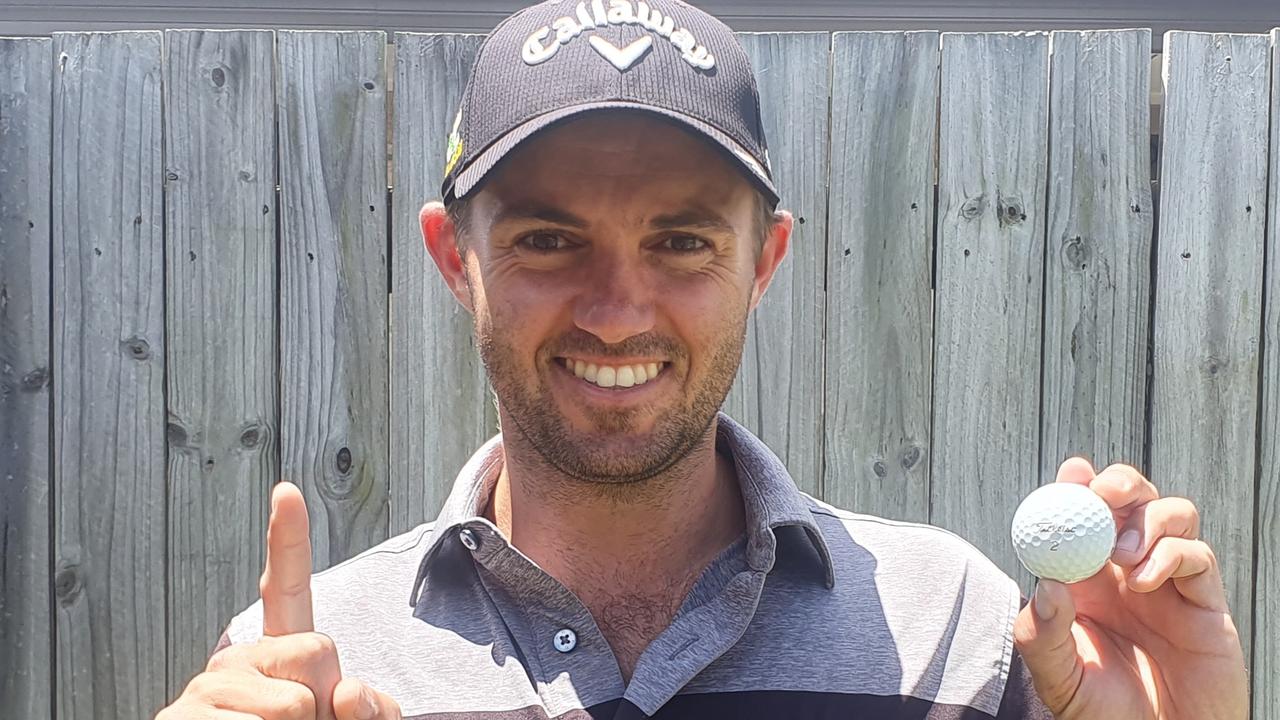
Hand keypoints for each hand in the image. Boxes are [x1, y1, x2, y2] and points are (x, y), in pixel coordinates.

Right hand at [156, 483, 401, 718]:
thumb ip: (371, 709)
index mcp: (279, 656)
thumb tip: (348, 693)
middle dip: (327, 702)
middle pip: (318, 651)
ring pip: (294, 704)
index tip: (287, 490)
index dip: (288, 538)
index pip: (287, 589)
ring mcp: (204, 691)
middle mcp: (236, 661)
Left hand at [1012, 459, 1247, 718]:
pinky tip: (1145, 580)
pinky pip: (1197, 556)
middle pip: (1132, 500)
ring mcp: (1168, 583)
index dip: (1077, 488)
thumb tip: (1046, 585)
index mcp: (1086, 577)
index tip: (1071, 473)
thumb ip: (1042, 635)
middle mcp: (1127, 571)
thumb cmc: (1103, 714)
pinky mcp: (1204, 602)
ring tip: (1123, 556)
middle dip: (1118, 485)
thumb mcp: (1058, 678)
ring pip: (1172, 514)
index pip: (1083, 517)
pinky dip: (1172, 553)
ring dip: (1147, 519)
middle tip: (1100, 494)